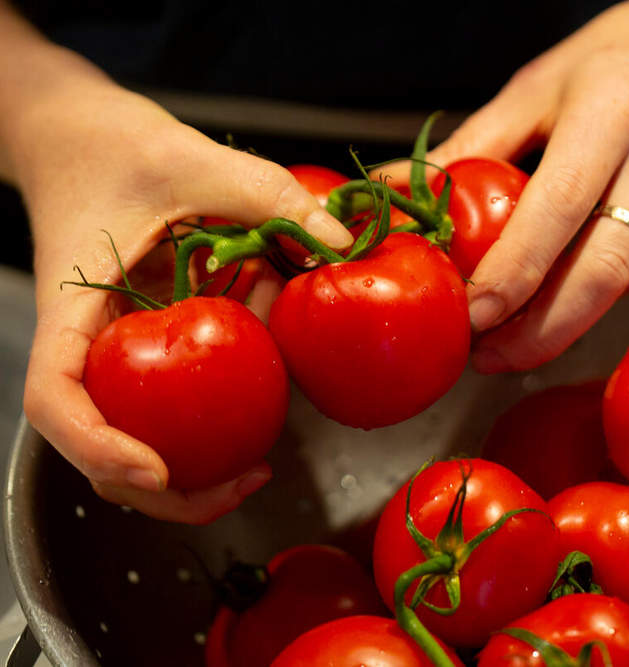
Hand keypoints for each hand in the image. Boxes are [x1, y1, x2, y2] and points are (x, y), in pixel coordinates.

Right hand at [13, 67, 351, 522]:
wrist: (86, 136)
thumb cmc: (117, 146)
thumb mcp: (194, 159)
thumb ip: (270, 195)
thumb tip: (340, 244)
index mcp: (75, 309)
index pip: (54, 398)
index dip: (96, 448)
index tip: (156, 470)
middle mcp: (90, 342)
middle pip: (97, 446)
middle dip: (164, 487)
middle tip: (244, 482)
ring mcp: (116, 350)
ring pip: (137, 433)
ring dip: (197, 459)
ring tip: (259, 463)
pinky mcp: (146, 341)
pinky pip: (173, 390)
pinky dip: (220, 399)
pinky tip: (268, 380)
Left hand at [422, 0, 628, 372]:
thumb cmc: (626, 60)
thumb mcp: (539, 87)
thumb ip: (469, 148)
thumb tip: (391, 194)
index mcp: (614, 115)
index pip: (560, 209)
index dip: (514, 272)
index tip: (471, 316)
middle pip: (601, 274)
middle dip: (538, 332)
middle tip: (483, 358)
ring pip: (616, 290)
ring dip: (556, 326)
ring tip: (503, 339)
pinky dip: (584, 300)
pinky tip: (551, 300)